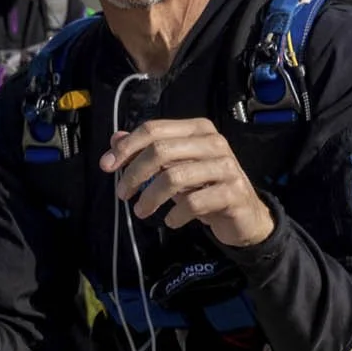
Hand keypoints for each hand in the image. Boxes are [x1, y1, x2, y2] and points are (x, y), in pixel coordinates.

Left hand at [100, 119, 273, 246]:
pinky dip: (176, 215)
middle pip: (160, 150)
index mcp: (197, 129)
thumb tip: (115, 140)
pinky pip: (194, 203)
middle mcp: (214, 142)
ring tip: (141, 211)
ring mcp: (226, 166)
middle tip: (122, 194)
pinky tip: (171, 221)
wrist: (245, 215)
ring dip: (151, 197)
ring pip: (175, 177)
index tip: (107, 167)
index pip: (154, 129)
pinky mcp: (233, 192)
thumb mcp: (174, 167)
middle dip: (134, 174)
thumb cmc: (205, 187)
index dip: (126, 147)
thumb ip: (146, 152)